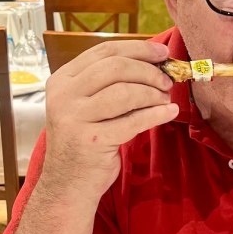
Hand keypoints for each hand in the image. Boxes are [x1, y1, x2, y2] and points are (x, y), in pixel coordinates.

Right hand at [42, 39, 176, 202]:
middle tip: (167, 81)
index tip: (163, 53)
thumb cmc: (85, 139)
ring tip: (165, 99)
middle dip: (148, 71)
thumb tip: (154, 63)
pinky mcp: (93, 141)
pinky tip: (169, 112)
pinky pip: (134, 121)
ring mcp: (75, 118)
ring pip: (125, 92)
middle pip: (116, 67)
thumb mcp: (85, 105)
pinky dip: (156, 114)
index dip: (138, 49)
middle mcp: (64, 96)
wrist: (68, 184)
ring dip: (153, 94)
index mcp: (62, 80)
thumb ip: (108, 83)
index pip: (104, 51)